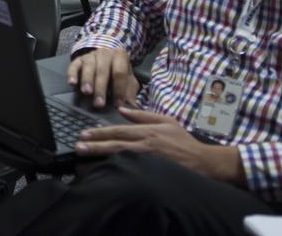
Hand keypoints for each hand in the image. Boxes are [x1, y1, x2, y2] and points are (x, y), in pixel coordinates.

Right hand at [67, 47, 139, 108]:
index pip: (120, 73)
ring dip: (87, 80)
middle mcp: (105, 53)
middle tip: (99, 103)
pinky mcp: (79, 59)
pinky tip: (72, 83)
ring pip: (88, 67)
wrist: (107, 55)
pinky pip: (74, 65)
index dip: (119, 89)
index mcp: (120, 56)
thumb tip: (132, 107)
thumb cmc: (119, 70)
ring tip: (87, 92)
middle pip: (103, 71)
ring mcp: (91, 55)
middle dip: (101, 88)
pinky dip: (72, 74)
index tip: (118, 104)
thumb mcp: (129, 79)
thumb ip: (130, 92)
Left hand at [75, 109, 244, 183]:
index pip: (119, 131)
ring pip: (120, 157)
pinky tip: (104, 171)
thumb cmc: (183, 141)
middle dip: (95, 145)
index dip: (100, 132)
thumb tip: (122, 109)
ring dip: (101, 156)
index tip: (84, 134)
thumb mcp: (165, 121)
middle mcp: (145, 145)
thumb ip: (142, 115)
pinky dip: (116, 169)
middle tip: (78, 146)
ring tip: (85, 156)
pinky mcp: (151, 171)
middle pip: (116, 144)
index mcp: (148, 131)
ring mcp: (148, 159)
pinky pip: (130, 169)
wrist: (203, 162)